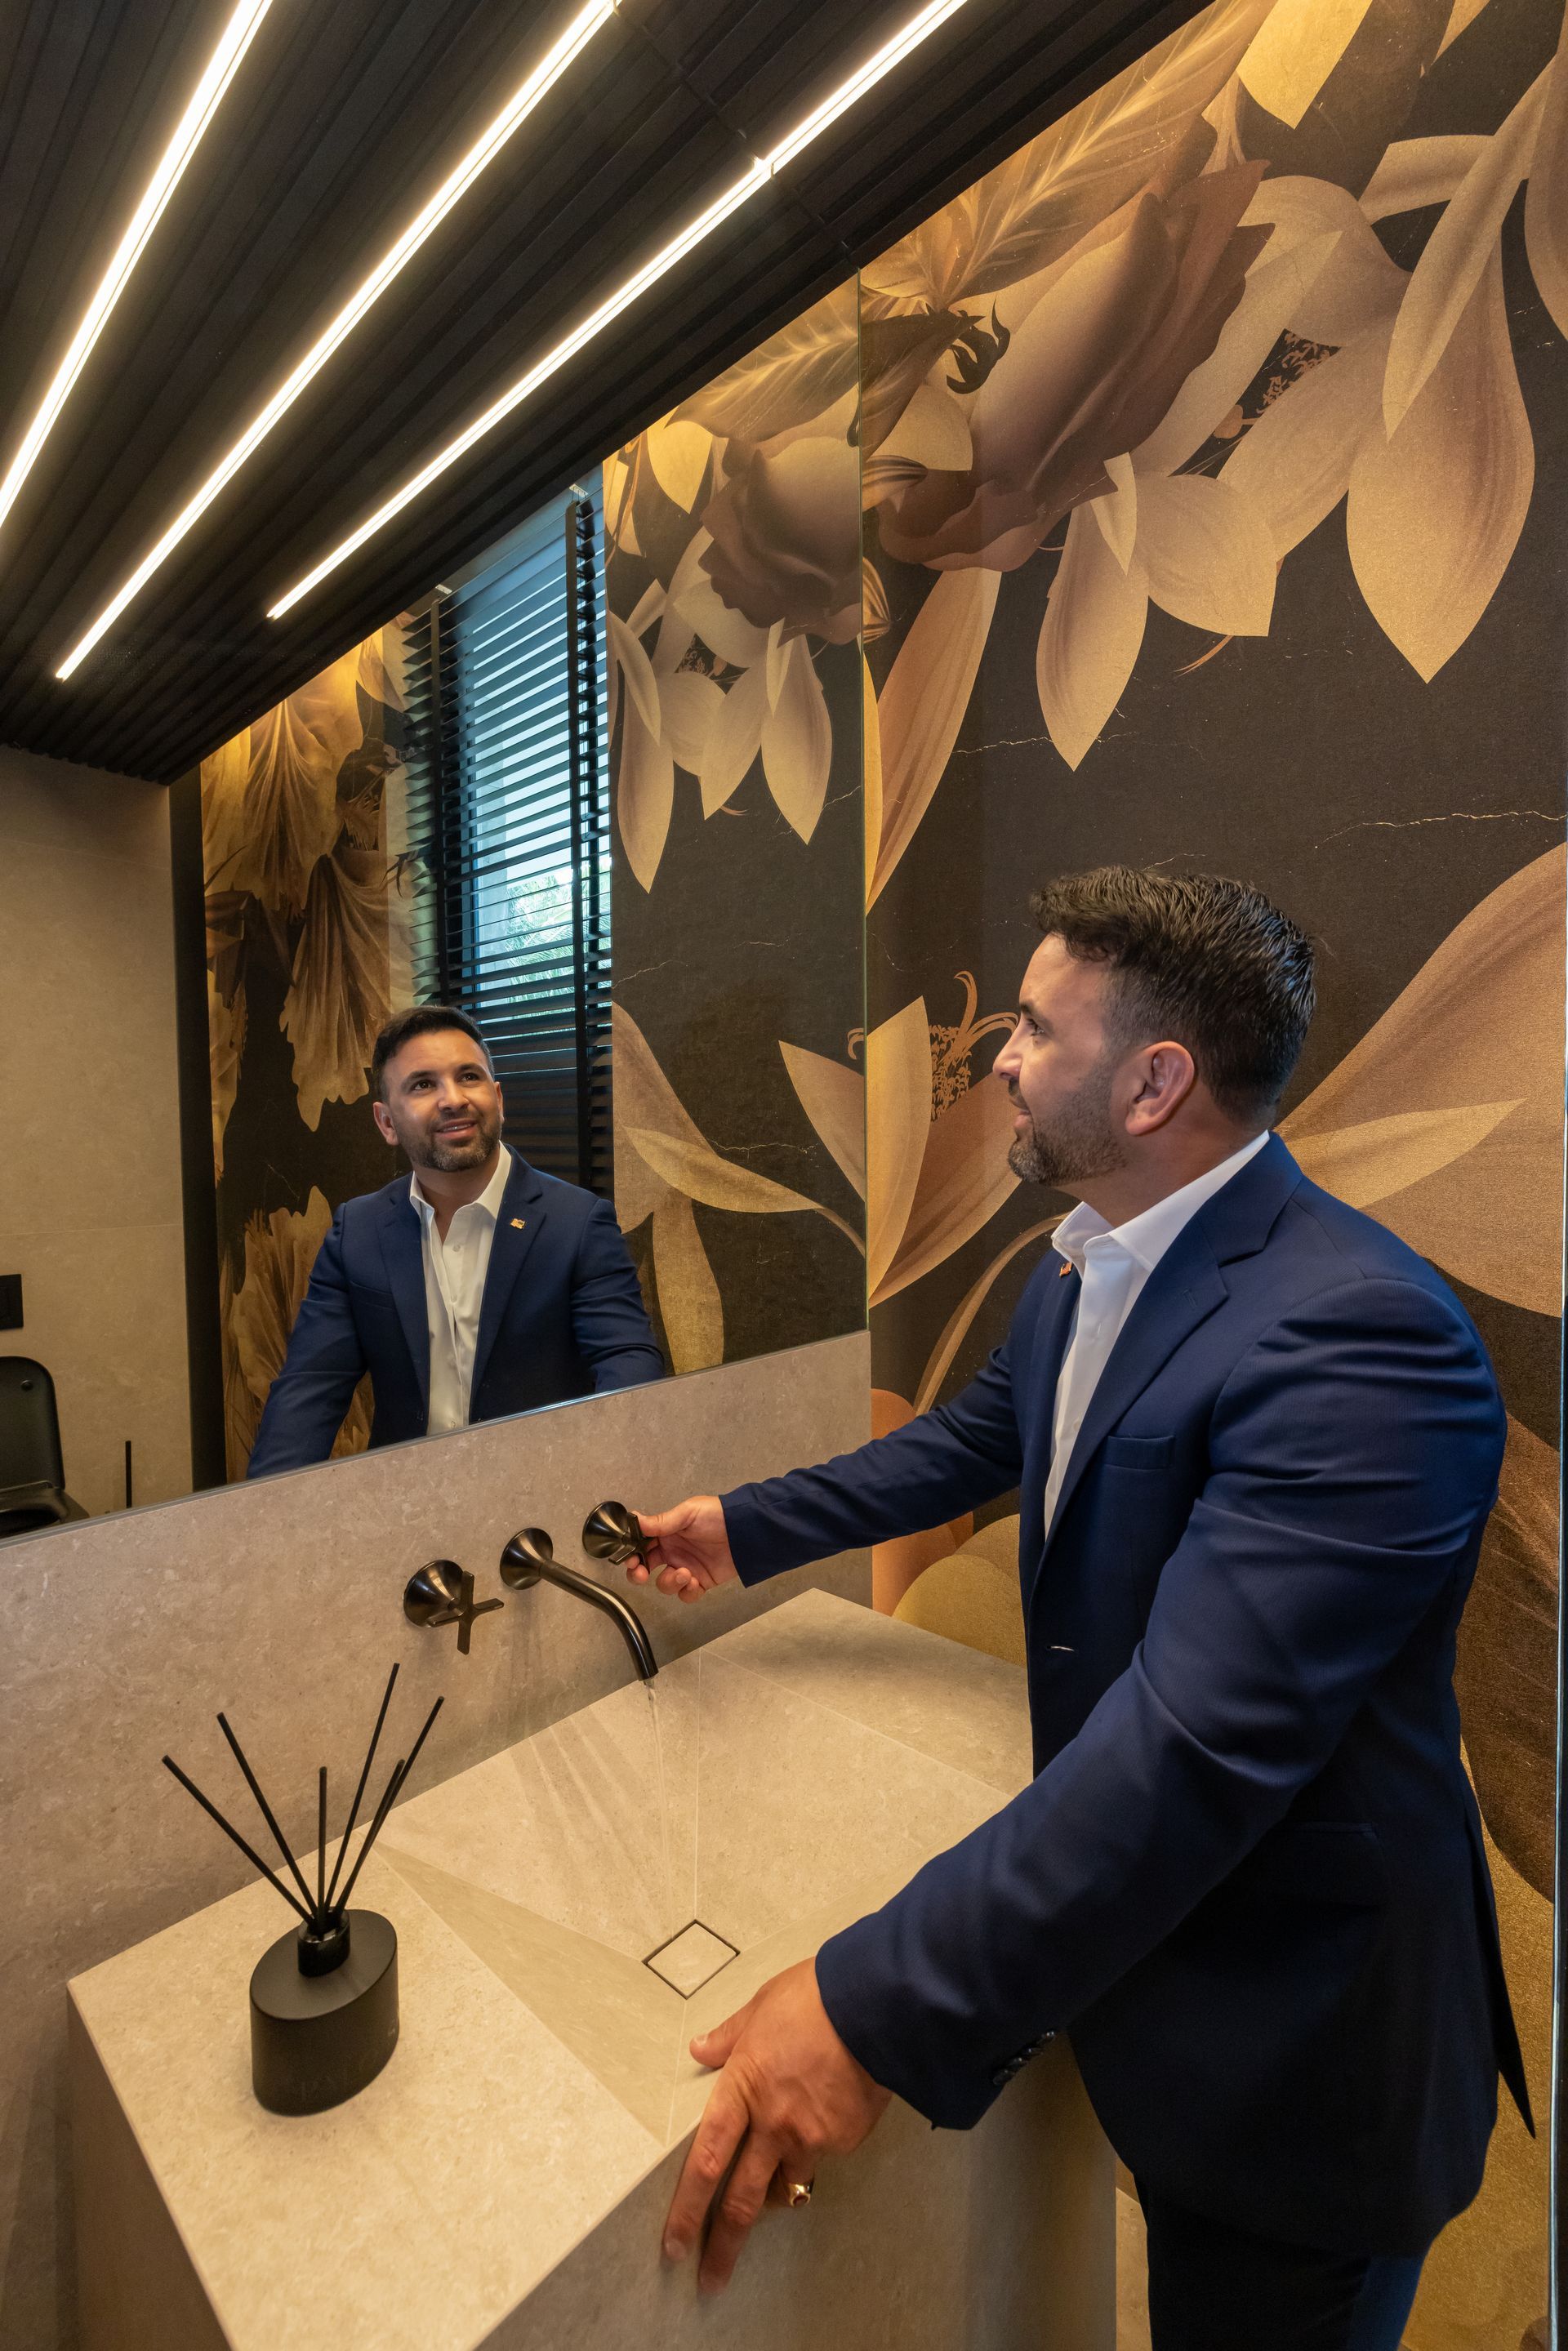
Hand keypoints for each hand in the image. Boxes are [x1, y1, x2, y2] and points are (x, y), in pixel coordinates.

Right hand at [624, 1494, 737, 1602]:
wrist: (746, 1531)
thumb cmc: (717, 1515)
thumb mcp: (688, 1513)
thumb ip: (661, 1522)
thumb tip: (635, 1519)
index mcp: (666, 1534)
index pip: (640, 1546)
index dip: (631, 1554)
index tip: (630, 1559)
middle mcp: (673, 1552)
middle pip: (645, 1568)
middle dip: (638, 1574)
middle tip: (641, 1573)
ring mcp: (686, 1568)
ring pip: (665, 1584)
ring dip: (670, 1582)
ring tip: (685, 1573)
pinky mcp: (701, 1582)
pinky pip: (686, 1594)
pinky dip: (688, 1591)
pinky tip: (696, 1581)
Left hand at [663, 1959, 890, 2292]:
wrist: (877, 2005)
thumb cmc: (815, 1997)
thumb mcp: (761, 2007)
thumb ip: (729, 2038)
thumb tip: (701, 2050)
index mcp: (743, 2088)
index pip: (706, 2161)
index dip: (688, 2208)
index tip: (675, 2243)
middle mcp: (773, 2124)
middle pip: (742, 2200)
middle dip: (723, 2245)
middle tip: (710, 2278)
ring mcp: (811, 2137)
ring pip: (785, 2184)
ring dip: (774, 2189)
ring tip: (772, 2175)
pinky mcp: (844, 2140)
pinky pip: (821, 2157)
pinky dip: (814, 2149)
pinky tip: (824, 2116)